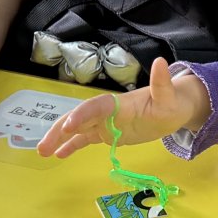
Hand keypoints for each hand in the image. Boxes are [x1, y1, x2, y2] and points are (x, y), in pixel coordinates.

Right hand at [37, 58, 209, 159]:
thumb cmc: (172, 103)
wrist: (174, 110)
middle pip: (78, 117)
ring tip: (43, 152)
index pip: (96, 106)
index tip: (68, 126)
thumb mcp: (169, 97)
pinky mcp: (106, 133)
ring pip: (76, 129)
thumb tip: (161, 62)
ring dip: (58, 139)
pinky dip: (71, 146)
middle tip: (44, 146)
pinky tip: (58, 155)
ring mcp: (104, 122)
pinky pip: (84, 139)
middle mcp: (106, 111)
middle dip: (60, 130)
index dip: (81, 115)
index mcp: (118, 102)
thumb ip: (162, 84)